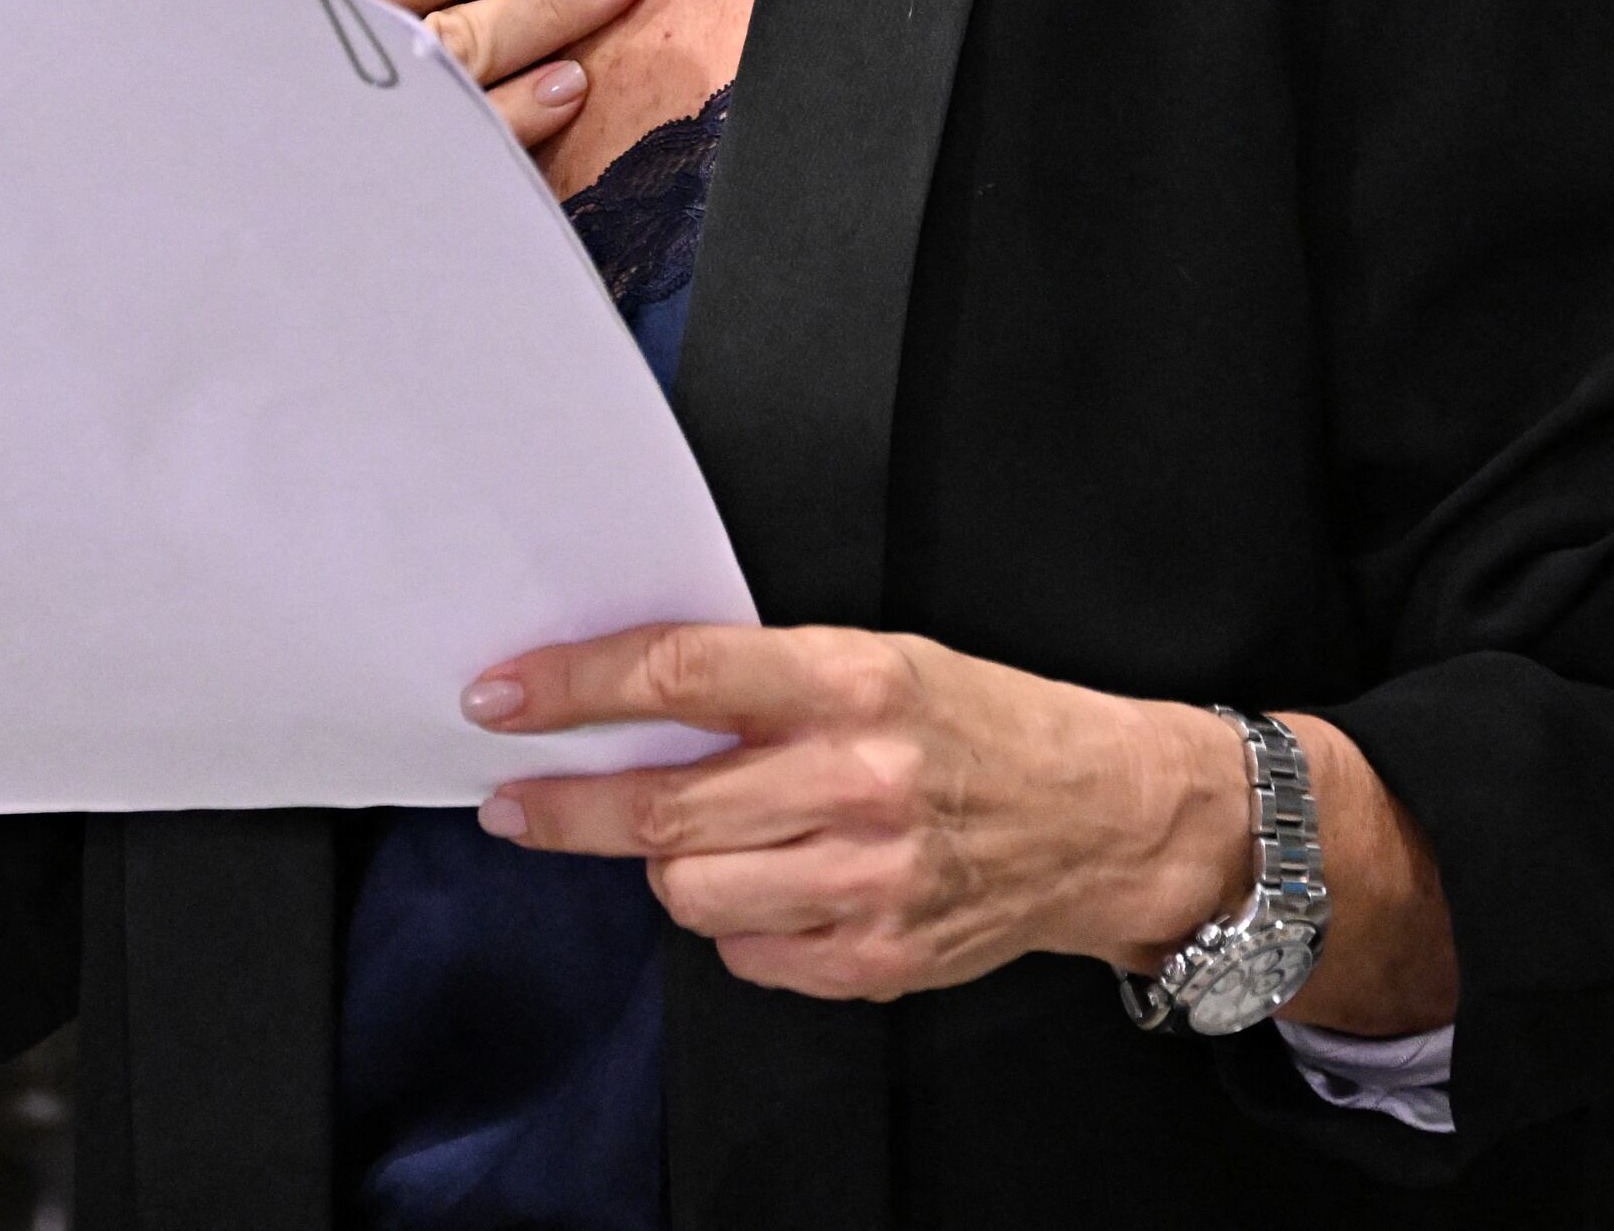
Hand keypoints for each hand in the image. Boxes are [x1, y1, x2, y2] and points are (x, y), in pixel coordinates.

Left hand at [464, 627, 1457, 1030]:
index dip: (574, 689)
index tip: (505, 699)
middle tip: (518, 801)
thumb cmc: (983, 724)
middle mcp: (859, 780)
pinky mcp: (880, 955)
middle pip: (665, 807)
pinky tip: (771, 885)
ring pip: (692, 890)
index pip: (678, 675)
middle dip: (570, 806)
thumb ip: (761, 678)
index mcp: (852, 682)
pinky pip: (749, 952)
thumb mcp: (877, 659)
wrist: (1108, 816)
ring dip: (667, 867)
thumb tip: (624, 698)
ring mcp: (871, 878)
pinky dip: (737, 922)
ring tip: (693, 839)